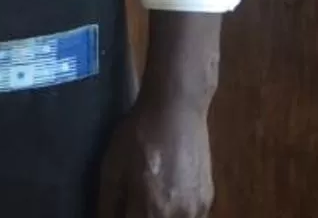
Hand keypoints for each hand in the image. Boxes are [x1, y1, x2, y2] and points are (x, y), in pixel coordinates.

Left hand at [97, 94, 213, 217]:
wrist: (176, 111)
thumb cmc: (136, 136)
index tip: (118, 210)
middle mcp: (179, 215)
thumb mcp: (111, 167)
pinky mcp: (209, 200)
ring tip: (147, 200)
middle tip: (131, 204)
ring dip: (157, 217)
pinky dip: (175, 214)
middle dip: (139, 215)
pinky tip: (164, 199)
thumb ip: (109, 203)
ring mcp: (199, 209)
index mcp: (152, 208)